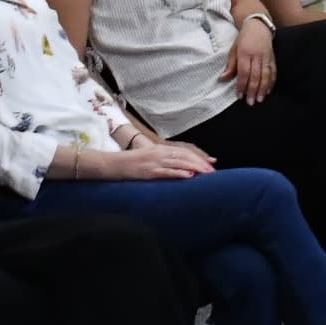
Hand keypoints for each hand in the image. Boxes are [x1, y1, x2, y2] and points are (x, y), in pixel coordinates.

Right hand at [99, 139, 217, 182]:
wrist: (113, 164)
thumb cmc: (131, 163)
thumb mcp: (149, 158)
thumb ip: (164, 162)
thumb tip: (180, 169)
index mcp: (160, 149)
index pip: (184, 151)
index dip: (198, 157)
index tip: (210, 164)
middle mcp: (159, 153)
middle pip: (184, 156)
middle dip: (200, 163)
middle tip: (212, 171)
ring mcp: (154, 162)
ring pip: (179, 162)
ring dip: (194, 167)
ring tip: (206, 173)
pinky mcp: (148, 171)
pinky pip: (166, 172)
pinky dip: (178, 173)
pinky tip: (188, 175)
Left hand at [230, 11, 275, 102]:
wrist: (258, 26)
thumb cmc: (243, 39)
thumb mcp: (233, 50)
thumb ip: (230, 66)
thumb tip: (222, 79)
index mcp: (244, 53)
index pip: (244, 72)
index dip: (242, 85)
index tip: (239, 95)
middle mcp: (256, 56)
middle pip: (255, 75)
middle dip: (252, 90)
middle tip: (250, 102)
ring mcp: (266, 57)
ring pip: (266, 75)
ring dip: (263, 88)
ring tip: (259, 99)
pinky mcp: (273, 58)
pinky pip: (273, 72)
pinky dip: (271, 82)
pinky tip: (268, 91)